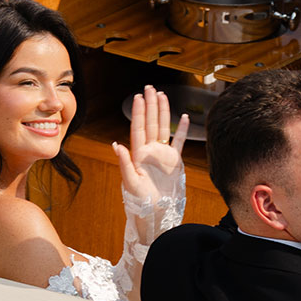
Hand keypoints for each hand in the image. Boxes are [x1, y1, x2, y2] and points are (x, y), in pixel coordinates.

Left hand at [113, 86, 189, 200]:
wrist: (155, 212)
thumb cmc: (139, 200)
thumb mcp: (130, 182)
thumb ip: (124, 163)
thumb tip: (116, 145)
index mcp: (139, 154)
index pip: (139, 128)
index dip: (139, 112)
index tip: (138, 97)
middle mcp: (150, 151)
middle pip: (151, 123)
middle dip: (150, 105)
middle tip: (149, 88)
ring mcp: (162, 155)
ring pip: (163, 128)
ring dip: (163, 112)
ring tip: (162, 96)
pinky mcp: (175, 161)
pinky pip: (179, 142)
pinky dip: (182, 130)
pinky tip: (184, 117)